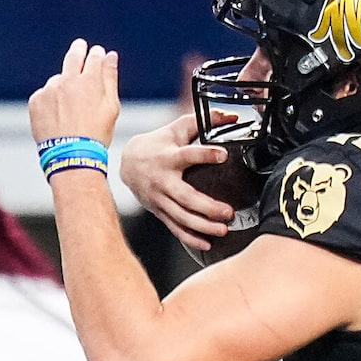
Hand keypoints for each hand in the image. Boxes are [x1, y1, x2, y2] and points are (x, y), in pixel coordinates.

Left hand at [26, 38, 121, 156]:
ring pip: (58, 81)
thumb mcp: (111, 107)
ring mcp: (50, 90)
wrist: (70, 157)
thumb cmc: (96, 135)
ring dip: (63, 87)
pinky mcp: (36, 101)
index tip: (97, 52)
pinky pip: (44, 95)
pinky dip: (50, 101)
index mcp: (89, 81)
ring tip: (69, 109)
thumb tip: (110, 56)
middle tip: (80, 46)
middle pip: (73, 57)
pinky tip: (57, 117)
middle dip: (78, 49)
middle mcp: (67, 81)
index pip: (94, 57)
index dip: (97, 54)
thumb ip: (110, 78)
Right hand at [120, 114, 238, 251]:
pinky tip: (207, 244)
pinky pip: (175, 228)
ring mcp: (159, 199)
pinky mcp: (159, 211)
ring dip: (203, 226)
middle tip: (229, 212)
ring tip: (223, 229)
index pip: (189, 155)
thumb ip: (204, 121)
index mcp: (169, 157)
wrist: (127, 162)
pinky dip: (190, 238)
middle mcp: (163, 181)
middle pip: (185, 197)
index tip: (223, 155)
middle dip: (207, 207)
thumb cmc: (158, 144)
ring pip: (181, 217)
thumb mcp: (178, 128)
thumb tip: (232, 116)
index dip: (206, 154)